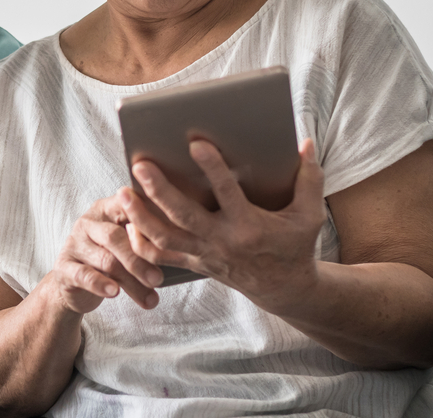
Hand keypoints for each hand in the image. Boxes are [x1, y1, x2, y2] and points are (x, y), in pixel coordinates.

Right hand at [42, 194, 164, 314]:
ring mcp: (74, 243)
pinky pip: (83, 275)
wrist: (75, 284)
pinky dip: (100, 284)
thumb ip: (145, 238)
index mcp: (106, 208)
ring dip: (130, 281)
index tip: (168, 239)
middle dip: (140, 260)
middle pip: (115, 237)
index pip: (126, 207)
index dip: (147, 222)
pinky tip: (114, 292)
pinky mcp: (63, 266)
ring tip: (150, 295)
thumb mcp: (127, 243)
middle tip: (159, 279)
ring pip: (105, 260)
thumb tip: (181, 246)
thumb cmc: (110, 258)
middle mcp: (88, 222)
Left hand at [122, 138, 326, 312]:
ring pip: (165, 238)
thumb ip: (309, 178)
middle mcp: (223, 241)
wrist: (284, 289)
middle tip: (140, 165)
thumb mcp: (310, 214)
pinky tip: (126, 224)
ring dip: (140, 216)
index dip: (213, 168)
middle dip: (159, 191)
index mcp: (250, 226)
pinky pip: (161, 257)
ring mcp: (205, 254)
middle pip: (184, 216)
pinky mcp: (195, 263)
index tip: (196, 143)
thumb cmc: (295, 245)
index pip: (228, 193)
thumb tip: (306, 143)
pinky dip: (141, 243)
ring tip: (122, 192)